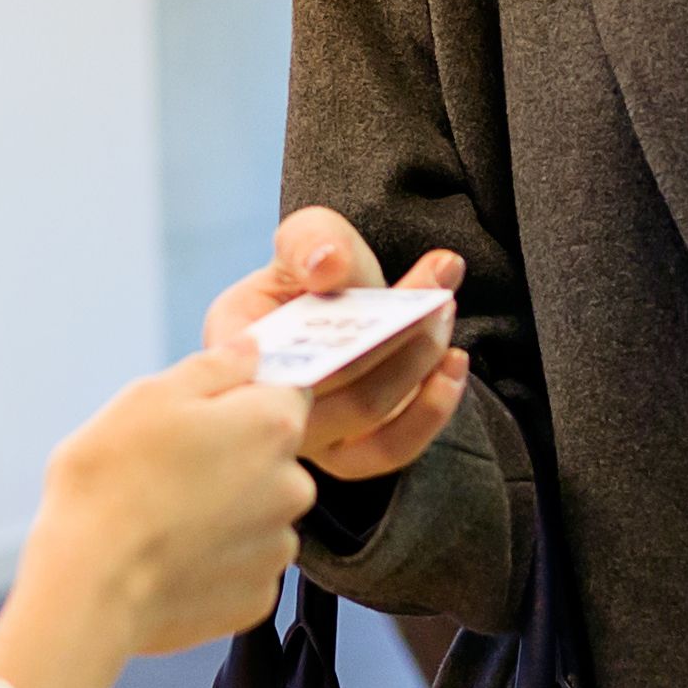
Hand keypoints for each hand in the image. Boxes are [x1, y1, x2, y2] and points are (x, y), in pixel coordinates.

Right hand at [0, 353, 314, 687]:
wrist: (90, 587)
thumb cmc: (111, 484)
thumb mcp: (149, 397)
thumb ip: (214, 367)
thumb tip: (250, 350)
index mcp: (272, 424)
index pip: (285, 390)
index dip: (242, 396)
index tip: (203, 413)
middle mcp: (293, 485)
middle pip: (273, 457)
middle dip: (232, 456)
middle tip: (168, 468)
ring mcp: (277, 547)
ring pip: (258, 513)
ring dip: (225, 511)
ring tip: (163, 518)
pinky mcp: (258, 598)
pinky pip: (242, 565)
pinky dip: (215, 560)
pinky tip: (171, 557)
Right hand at [201, 208, 471, 482]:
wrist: (344, 298)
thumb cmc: (316, 268)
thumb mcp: (306, 236)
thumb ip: (310, 241)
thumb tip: (327, 265)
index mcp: (233, 348)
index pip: (268, 357)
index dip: (318, 333)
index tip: (362, 284)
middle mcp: (266, 403)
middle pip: (325, 388)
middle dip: (389, 338)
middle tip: (435, 298)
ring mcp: (311, 434)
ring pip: (365, 417)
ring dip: (416, 365)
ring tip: (444, 313)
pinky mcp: (354, 451)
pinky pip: (391, 450)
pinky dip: (431, 411)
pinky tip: (453, 366)